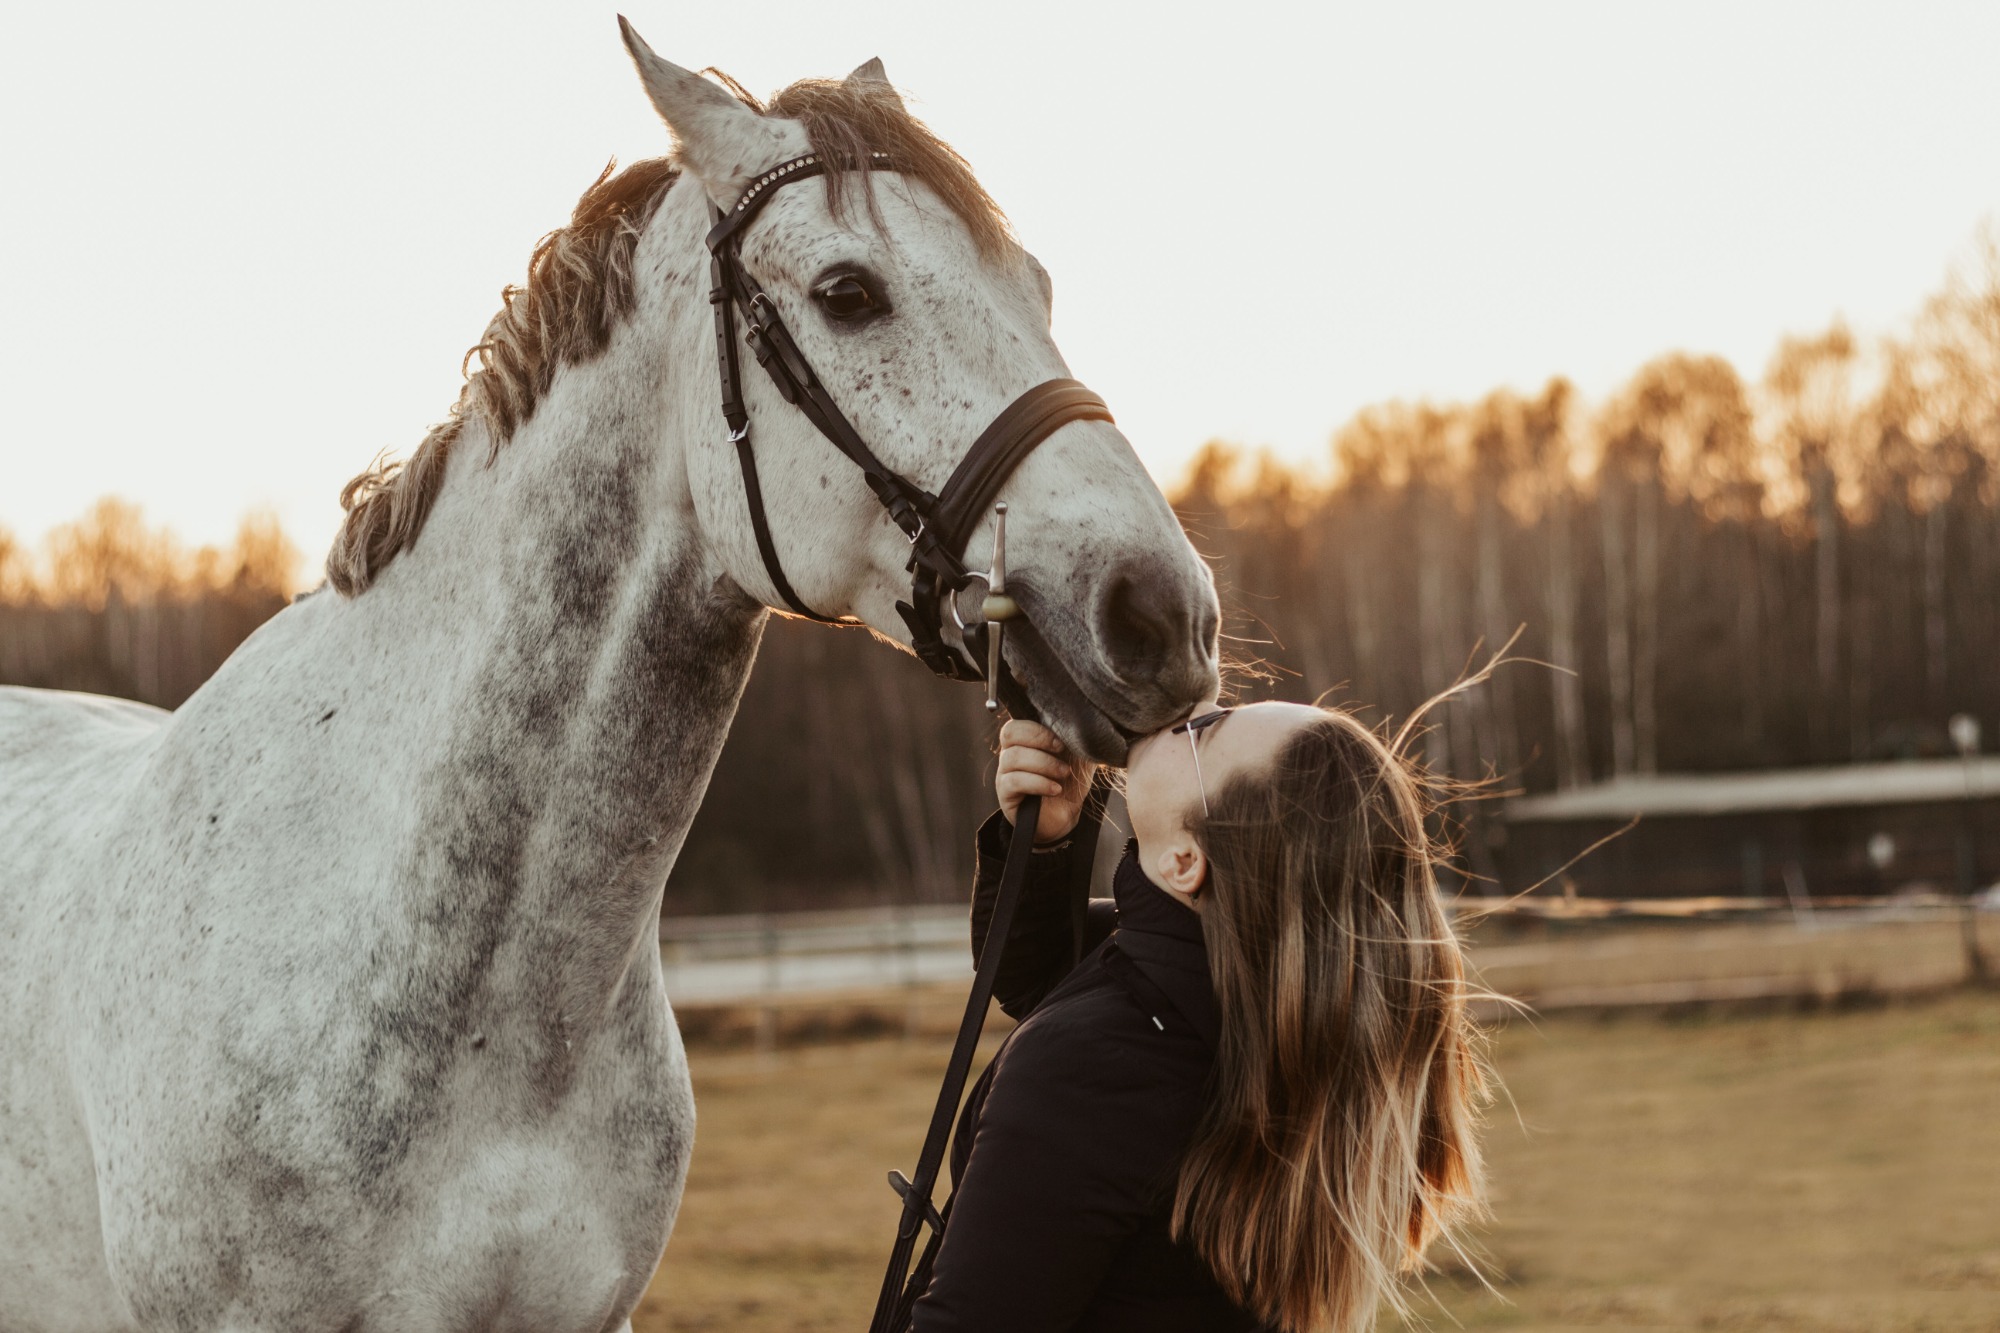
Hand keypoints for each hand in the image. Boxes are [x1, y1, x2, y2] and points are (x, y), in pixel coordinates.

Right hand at [996, 720, 1094, 844]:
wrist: (1066, 817)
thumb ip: (1079, 738)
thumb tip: (1088, 724)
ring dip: (1044, 763)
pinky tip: (1055, 789)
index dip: (1036, 728)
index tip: (1061, 741)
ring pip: (1013, 758)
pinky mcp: (1006, 795)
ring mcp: (1005, 775)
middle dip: (1039, 739)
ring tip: (1064, 773)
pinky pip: (1015, 781)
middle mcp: (1010, 755)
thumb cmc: (1069, 783)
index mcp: (1024, 742)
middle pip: (1009, 734)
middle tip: (1061, 750)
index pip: (1016, 724)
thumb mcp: (1078, 756)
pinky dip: (1039, 783)